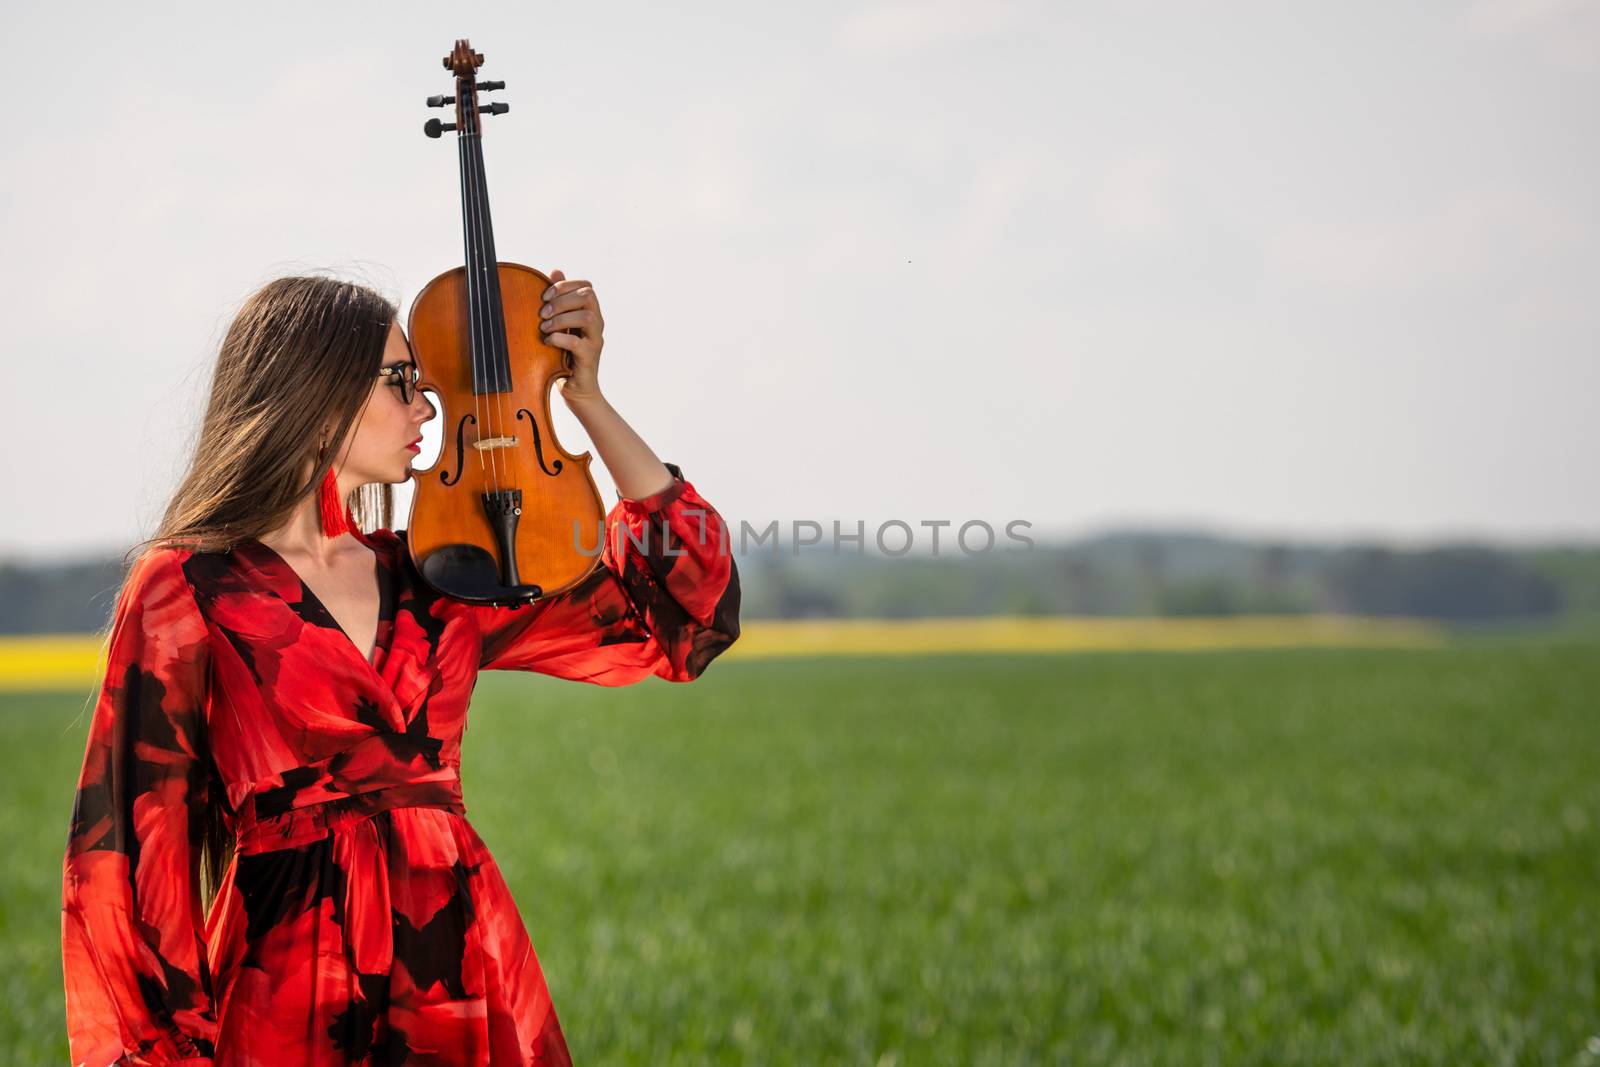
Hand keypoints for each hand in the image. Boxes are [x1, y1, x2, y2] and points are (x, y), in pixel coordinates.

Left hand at [540, 268, 605, 404]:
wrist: (575, 390)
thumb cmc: (564, 356)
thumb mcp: (558, 324)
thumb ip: (558, 299)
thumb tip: (555, 270)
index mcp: (590, 312)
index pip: (586, 286)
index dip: (564, 286)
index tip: (544, 296)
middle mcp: (597, 324)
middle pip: (588, 296)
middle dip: (562, 299)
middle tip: (542, 312)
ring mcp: (595, 340)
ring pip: (586, 316)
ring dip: (561, 318)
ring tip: (544, 327)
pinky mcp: (589, 358)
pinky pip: (577, 342)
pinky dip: (559, 338)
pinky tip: (547, 341)